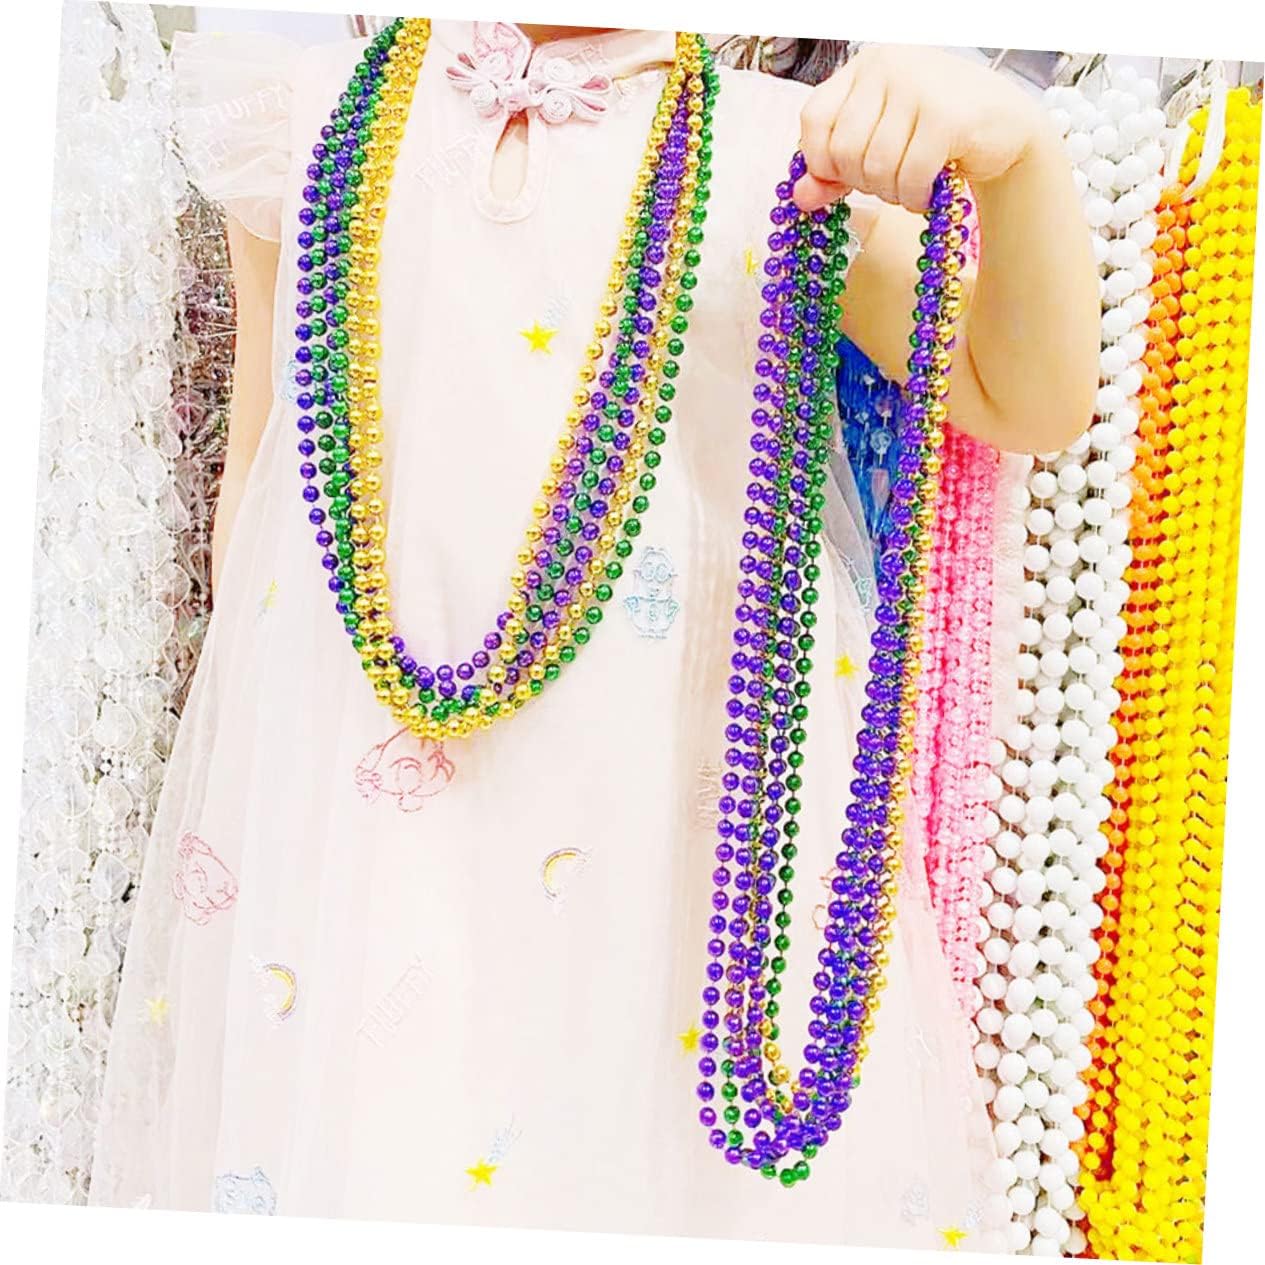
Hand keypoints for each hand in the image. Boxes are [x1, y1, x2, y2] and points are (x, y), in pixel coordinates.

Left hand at [795, 45, 1051, 212]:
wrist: (1008, 129)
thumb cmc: (936, 136)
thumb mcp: (878, 145)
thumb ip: (834, 170)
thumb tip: (800, 198)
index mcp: (865, 67)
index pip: (814, 120)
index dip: (820, 162)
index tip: (843, 178)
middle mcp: (888, 66)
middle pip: (843, 150)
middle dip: (863, 183)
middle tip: (890, 182)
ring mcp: (918, 86)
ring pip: (874, 167)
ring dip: (891, 194)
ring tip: (911, 186)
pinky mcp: (946, 116)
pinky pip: (908, 176)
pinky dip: (914, 197)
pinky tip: (927, 193)